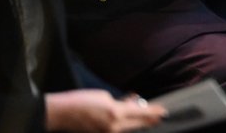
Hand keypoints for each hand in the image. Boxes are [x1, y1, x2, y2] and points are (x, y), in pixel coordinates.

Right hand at [44, 89, 164, 131]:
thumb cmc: (82, 101)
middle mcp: (114, 128)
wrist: (61, 114)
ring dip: (136, 122)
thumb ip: (121, 103)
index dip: (154, 113)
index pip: (141, 114)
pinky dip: (124, 125)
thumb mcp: (105, 97)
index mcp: (116, 114)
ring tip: (142, 114)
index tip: (164, 112)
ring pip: (128, 128)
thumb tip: (133, 104)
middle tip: (160, 116)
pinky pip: (117, 131)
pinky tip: (126, 120)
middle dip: (149, 119)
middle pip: (138, 124)